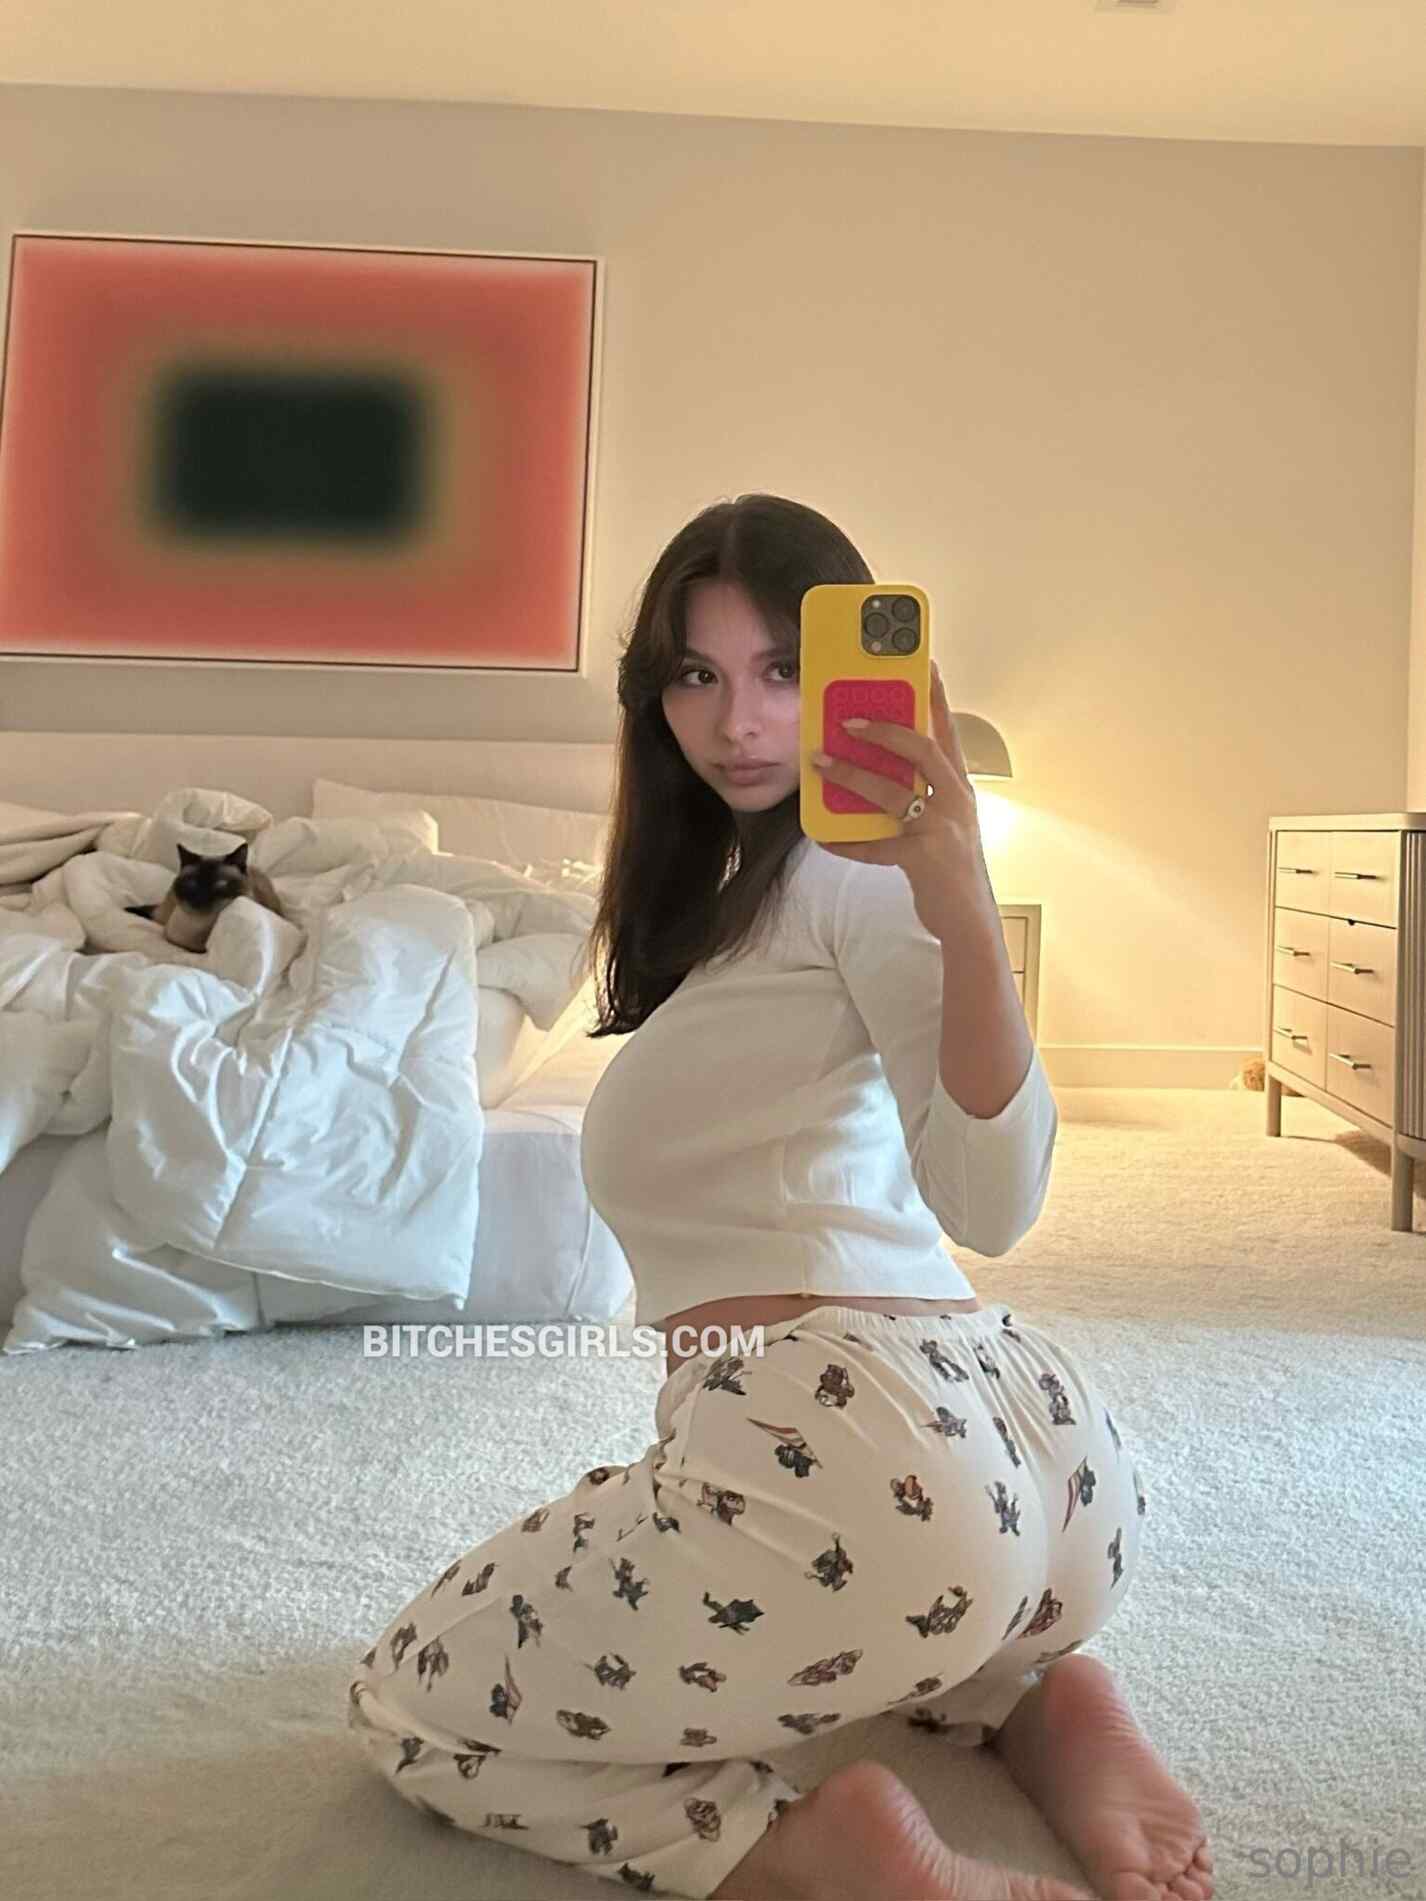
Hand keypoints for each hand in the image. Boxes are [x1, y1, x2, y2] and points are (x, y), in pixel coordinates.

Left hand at [808, 658, 993, 940]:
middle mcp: (957, 801)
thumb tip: (873, 770)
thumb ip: (920, 795)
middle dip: (886, 730)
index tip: (923, 663)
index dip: (936, 696)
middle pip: (924, 750)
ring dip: (853, 776)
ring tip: (820, 764)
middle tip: (848, 720)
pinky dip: (847, 842)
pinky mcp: (925, 858)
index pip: (948, 731)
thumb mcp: (944, 823)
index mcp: (960, 787)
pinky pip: (876, 845)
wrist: (970, 921)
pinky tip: (824, 838)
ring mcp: (943, 828)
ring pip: (894, 792)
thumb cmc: (950, 867)